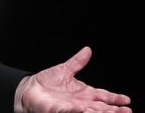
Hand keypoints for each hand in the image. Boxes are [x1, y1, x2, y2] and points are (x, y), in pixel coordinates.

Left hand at [14, 46, 131, 112]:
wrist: (29, 88)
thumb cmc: (46, 82)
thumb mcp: (65, 69)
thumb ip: (77, 62)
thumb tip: (87, 50)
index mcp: (84, 92)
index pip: (103, 96)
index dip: (115, 98)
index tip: (127, 100)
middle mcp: (81, 102)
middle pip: (101, 106)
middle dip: (114, 109)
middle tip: (126, 111)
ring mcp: (72, 107)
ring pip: (91, 111)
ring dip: (102, 112)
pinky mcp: (60, 110)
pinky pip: (71, 111)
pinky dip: (79, 111)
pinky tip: (85, 109)